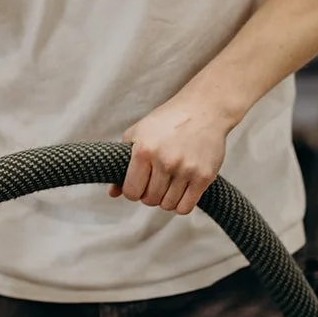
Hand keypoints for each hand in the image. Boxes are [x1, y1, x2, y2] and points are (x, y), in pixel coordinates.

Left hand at [110, 96, 229, 214]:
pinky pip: (185, 207)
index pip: (131, 192)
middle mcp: (165, 161)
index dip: (133, 191)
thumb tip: (113, 193)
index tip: (138, 184)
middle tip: (155, 182)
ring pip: (167, 205)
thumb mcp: (137, 134)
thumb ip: (122, 163)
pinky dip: (180, 204)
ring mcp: (186, 170)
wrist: (203, 109)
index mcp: (144, 151)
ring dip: (165, 199)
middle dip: (149, 194)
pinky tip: (181, 191)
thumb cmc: (166, 121)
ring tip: (168, 184)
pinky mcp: (204, 176)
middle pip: (150, 200)